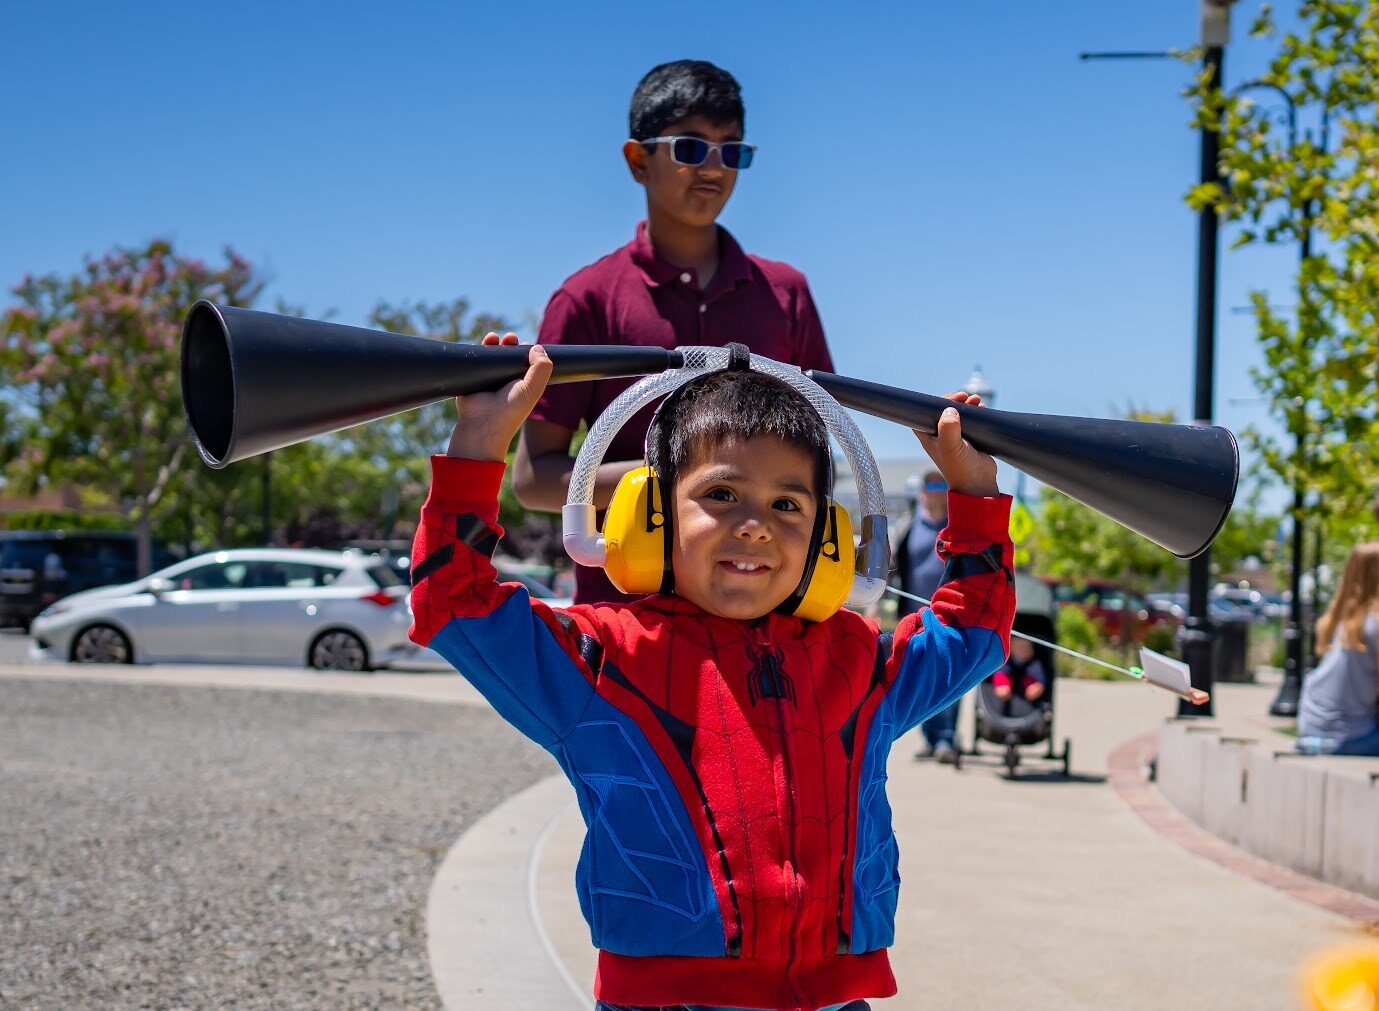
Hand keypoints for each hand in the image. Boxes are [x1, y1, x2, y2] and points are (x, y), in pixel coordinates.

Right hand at [446, 333, 552, 460]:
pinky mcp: (474, 377)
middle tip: (511, 339)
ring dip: (497, 343)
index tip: (527, 345)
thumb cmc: (510, 410)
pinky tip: (488, 339)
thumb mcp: (533, 388)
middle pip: (510, 356)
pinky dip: (482, 347)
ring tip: (498, 337)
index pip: (527, 363)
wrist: (483, 423)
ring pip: (494, 355)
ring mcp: (489, 379)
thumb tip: (537, 347)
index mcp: (523, 385)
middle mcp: (506, 382)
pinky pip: (477, 358)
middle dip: (511, 344)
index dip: (528, 351)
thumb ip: (541, 368)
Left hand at [914, 391, 997, 496]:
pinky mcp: (969, 439)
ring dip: (967, 405)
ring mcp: (955, 437)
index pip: (925, 413)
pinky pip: (970, 421)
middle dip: (954, 401)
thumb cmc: (961, 469)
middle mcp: (940, 436)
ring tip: (977, 402)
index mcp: (929, 437)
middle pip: (943, 410)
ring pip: (958, 414)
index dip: (935, 402)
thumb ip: (948, 428)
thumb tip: (950, 410)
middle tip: (965, 397)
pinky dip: (976, 413)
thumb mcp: (951, 447)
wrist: (979, 484)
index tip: (950, 398)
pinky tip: (983, 409)